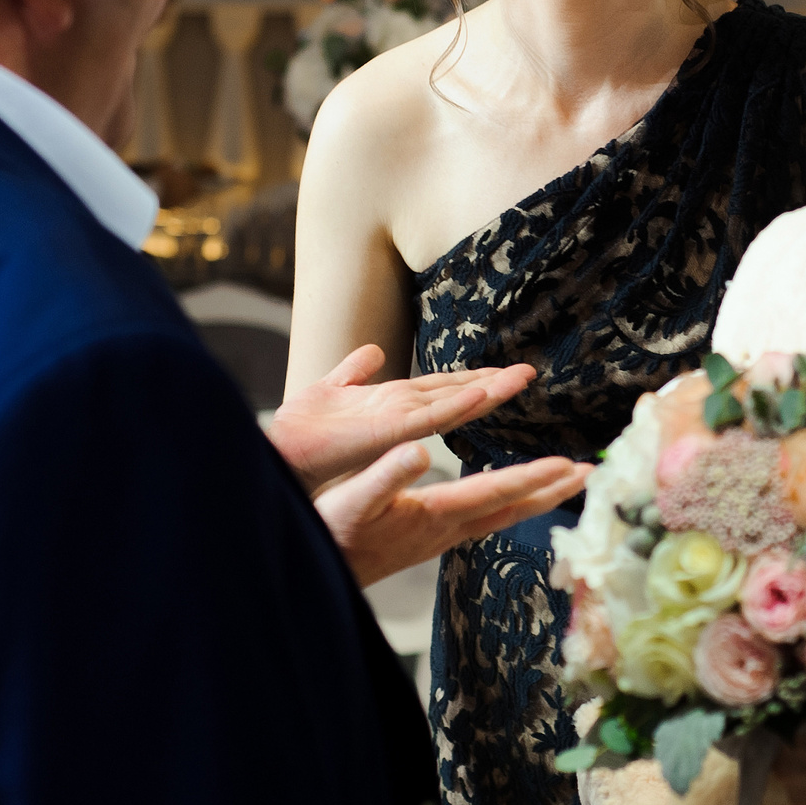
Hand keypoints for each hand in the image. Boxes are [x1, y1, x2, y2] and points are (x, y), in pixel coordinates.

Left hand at [268, 345, 537, 490]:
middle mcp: (400, 414)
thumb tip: (373, 352)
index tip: (507, 370)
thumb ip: (354, 371)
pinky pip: (426, 419)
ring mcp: (395, 425)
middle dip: (492, 384)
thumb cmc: (301, 432)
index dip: (474, 378)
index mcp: (391, 405)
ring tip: (519, 379)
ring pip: (449, 404)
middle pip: (454, 395)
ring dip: (485, 391)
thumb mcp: (330, 390)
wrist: (275, 452)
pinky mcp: (384, 434)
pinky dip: (455, 406)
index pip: (442, 388)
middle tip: (530, 373)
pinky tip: (479, 395)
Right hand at [316, 443, 589, 588]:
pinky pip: (484, 518)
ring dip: (536, 497)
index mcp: (433, 514)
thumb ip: (385, 474)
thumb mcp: (353, 498)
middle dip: (552, 491)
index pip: (494, 493)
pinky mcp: (431, 538)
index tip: (569, 465)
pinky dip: (508, 503)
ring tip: (565, 481)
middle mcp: (446, 529)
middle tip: (592, 473)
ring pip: (501, 514)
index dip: (533, 478)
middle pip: (512, 508)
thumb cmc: (330, 530)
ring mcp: (441, 537)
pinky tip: (510, 497)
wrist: (316, 570)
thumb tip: (420, 450)